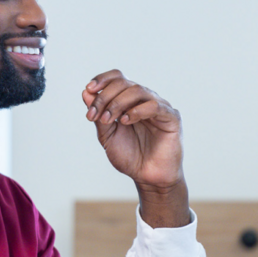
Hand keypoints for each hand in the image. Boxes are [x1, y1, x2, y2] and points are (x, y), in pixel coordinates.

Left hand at [82, 70, 189, 227]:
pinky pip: (154, 106)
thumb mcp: (107, 135)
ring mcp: (159, 107)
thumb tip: (86, 93)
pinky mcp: (171, 118)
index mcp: (130, 101)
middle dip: (105, 97)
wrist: (147, 178)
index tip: (89, 90)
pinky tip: (125, 121)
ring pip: (138, 90)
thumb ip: (98, 114)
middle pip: (124, 83)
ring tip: (109, 120)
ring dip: (117, 103)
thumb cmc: (130, 157)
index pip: (118, 78)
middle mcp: (145, 100)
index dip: (103, 79)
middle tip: (94, 115)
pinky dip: (137, 110)